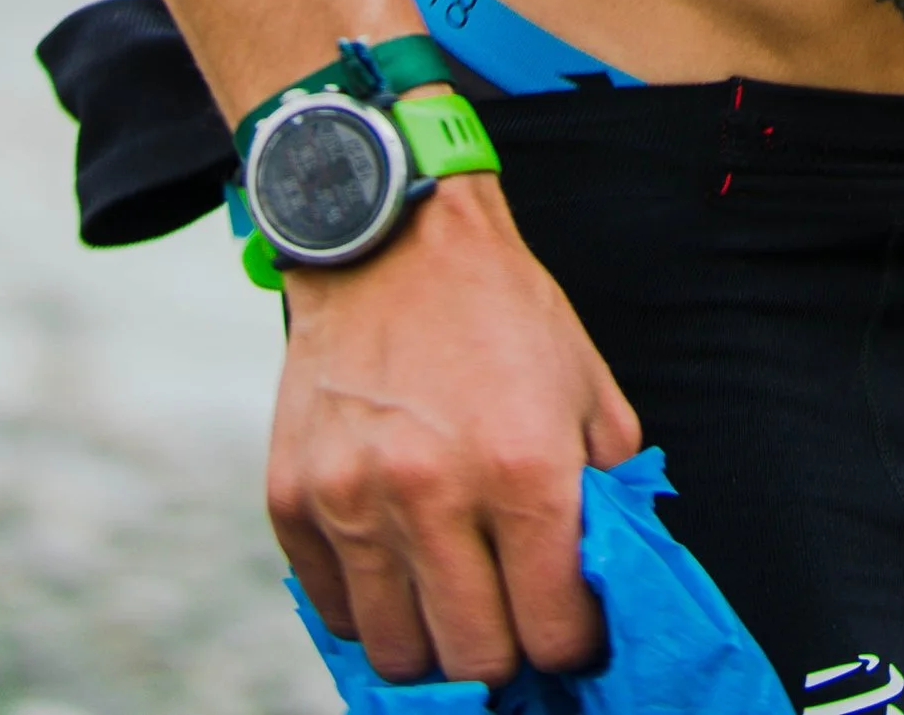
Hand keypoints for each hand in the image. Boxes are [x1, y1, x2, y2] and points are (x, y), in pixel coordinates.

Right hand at [268, 172, 642, 684]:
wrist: (392, 243)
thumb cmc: (501, 314)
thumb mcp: (586, 387)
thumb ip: (607, 493)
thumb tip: (609, 585)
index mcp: (524, 466)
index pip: (554, 631)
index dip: (571, 643)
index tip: (568, 628)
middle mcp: (435, 494)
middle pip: (475, 661)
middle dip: (505, 653)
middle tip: (510, 617)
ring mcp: (354, 502)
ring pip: (398, 653)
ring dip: (434, 641)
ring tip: (452, 599)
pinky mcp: (294, 501)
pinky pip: (333, 611)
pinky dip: (369, 607)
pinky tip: (398, 565)